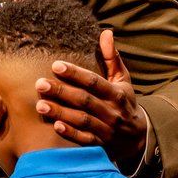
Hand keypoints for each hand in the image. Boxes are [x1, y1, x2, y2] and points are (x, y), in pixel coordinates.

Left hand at [35, 30, 146, 162]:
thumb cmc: (124, 102)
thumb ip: (112, 57)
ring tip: (40, 105)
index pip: (94, 81)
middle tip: (40, 84)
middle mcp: (112, 112)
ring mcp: (107, 130)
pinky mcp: (101, 145)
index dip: (75, 73)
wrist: (137, 137)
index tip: (56, 65)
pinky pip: (85, 140)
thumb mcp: (122, 80)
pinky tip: (55, 126)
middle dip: (61, 92)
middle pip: (84, 100)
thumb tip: (106, 32)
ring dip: (60, 112)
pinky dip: (71, 134)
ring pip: (82, 120)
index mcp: (116, 93)